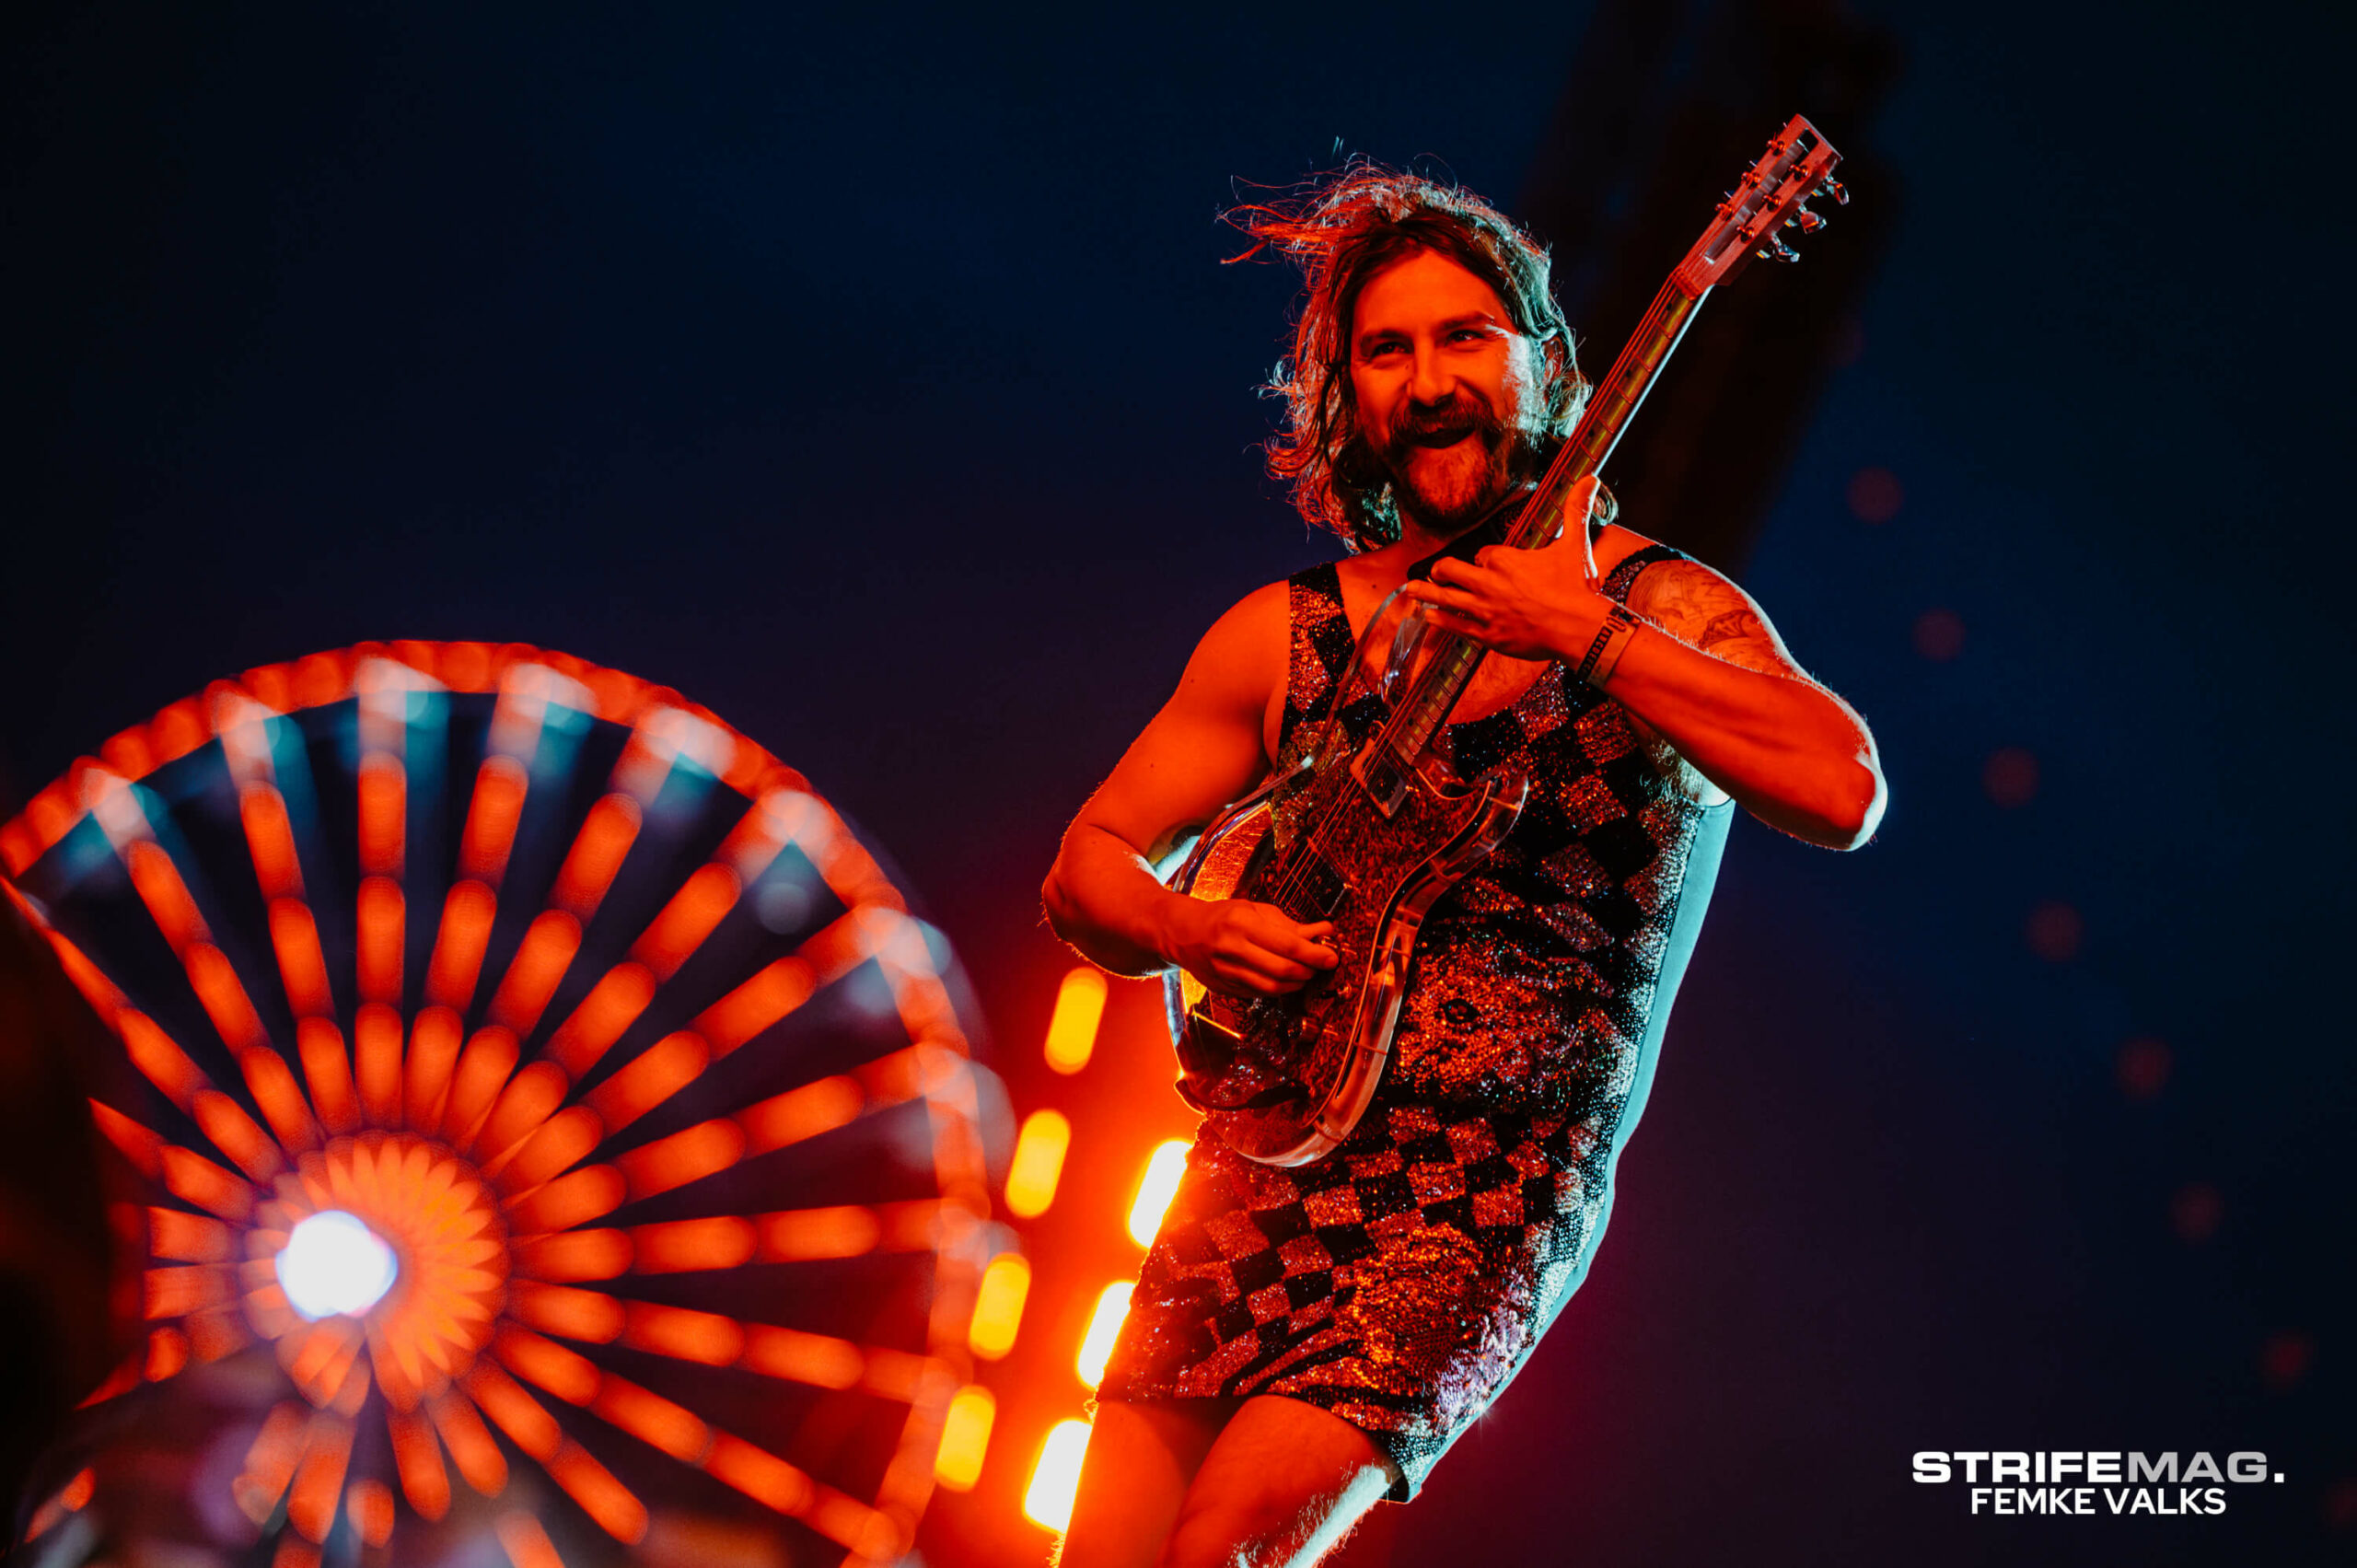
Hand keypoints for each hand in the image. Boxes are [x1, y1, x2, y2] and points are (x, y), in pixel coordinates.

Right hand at [1162, 898, 1337, 996]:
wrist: (1182, 932)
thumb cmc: (1221, 917)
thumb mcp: (1253, 910)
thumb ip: (1288, 924)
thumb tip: (1321, 931)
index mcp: (1241, 923)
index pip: (1287, 945)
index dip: (1315, 954)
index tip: (1331, 956)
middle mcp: (1231, 948)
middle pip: (1282, 970)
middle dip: (1309, 970)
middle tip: (1322, 965)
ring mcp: (1225, 971)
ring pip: (1271, 988)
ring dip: (1296, 984)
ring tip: (1306, 974)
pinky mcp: (1223, 988)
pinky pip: (1258, 993)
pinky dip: (1278, 989)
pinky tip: (1286, 981)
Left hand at [1399, 475, 1608, 660]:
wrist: (1580, 628)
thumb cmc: (1578, 587)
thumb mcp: (1576, 544)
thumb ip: (1577, 510)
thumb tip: (1590, 478)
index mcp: (1505, 559)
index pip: (1483, 555)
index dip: (1486, 560)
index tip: (1492, 565)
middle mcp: (1489, 583)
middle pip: (1452, 571)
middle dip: (1442, 570)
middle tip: (1435, 571)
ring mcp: (1485, 611)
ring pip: (1446, 598)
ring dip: (1426, 592)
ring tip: (1410, 590)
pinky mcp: (1488, 636)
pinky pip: (1455, 626)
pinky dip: (1440, 620)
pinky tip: (1428, 616)